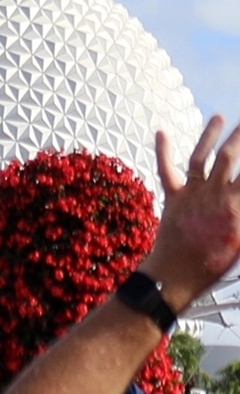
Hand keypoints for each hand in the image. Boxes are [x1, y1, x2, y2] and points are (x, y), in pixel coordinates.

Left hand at [141, 115, 239, 312]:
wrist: (176, 277)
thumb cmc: (213, 266)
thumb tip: (239, 201)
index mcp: (234, 207)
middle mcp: (213, 194)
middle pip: (229, 158)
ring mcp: (191, 193)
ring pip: (201, 157)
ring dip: (209, 135)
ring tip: (219, 116)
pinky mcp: (173, 197)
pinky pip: (166, 170)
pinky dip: (163, 151)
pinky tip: (161, 132)